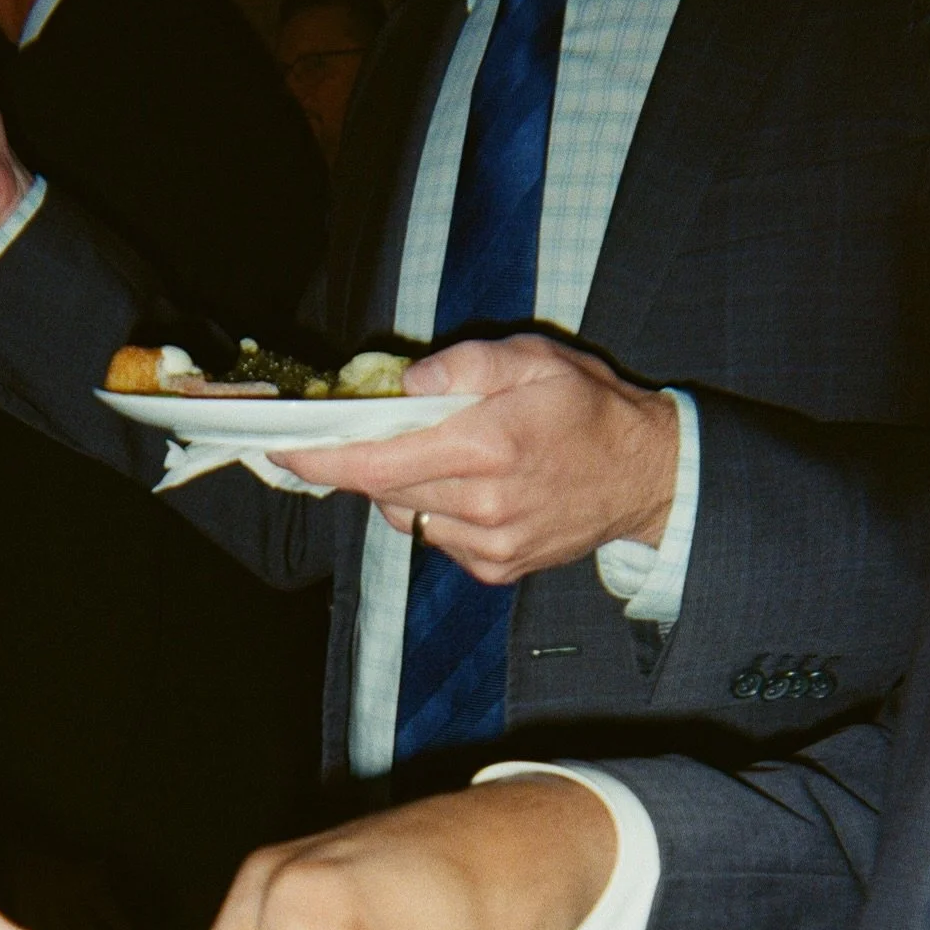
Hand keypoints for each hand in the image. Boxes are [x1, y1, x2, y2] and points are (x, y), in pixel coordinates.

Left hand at [276, 337, 680, 583]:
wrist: (645, 478)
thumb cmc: (589, 409)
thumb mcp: (534, 359)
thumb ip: (464, 367)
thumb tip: (403, 387)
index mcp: (488, 446)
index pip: (379, 461)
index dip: (323, 459)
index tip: (284, 450)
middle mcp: (483, 504)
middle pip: (383, 490)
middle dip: (361, 461)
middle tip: (362, 431)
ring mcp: (488, 545)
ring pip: (404, 516)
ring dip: (401, 485)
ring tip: (442, 455)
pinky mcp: (495, 569)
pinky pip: (435, 538)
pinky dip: (433, 511)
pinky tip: (469, 489)